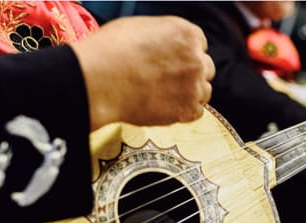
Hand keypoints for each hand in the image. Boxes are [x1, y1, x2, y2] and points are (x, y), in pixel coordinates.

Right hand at [70, 16, 215, 129]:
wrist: (100, 80)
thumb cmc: (111, 51)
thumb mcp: (140, 27)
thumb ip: (162, 37)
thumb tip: (162, 46)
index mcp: (186, 33)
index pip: (199, 44)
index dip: (185, 54)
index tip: (175, 62)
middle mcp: (196, 58)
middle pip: (205, 68)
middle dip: (190, 74)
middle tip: (170, 81)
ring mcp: (194, 85)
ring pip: (204, 91)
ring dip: (189, 94)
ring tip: (165, 96)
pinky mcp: (187, 109)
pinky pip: (196, 112)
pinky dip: (184, 112)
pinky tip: (166, 108)